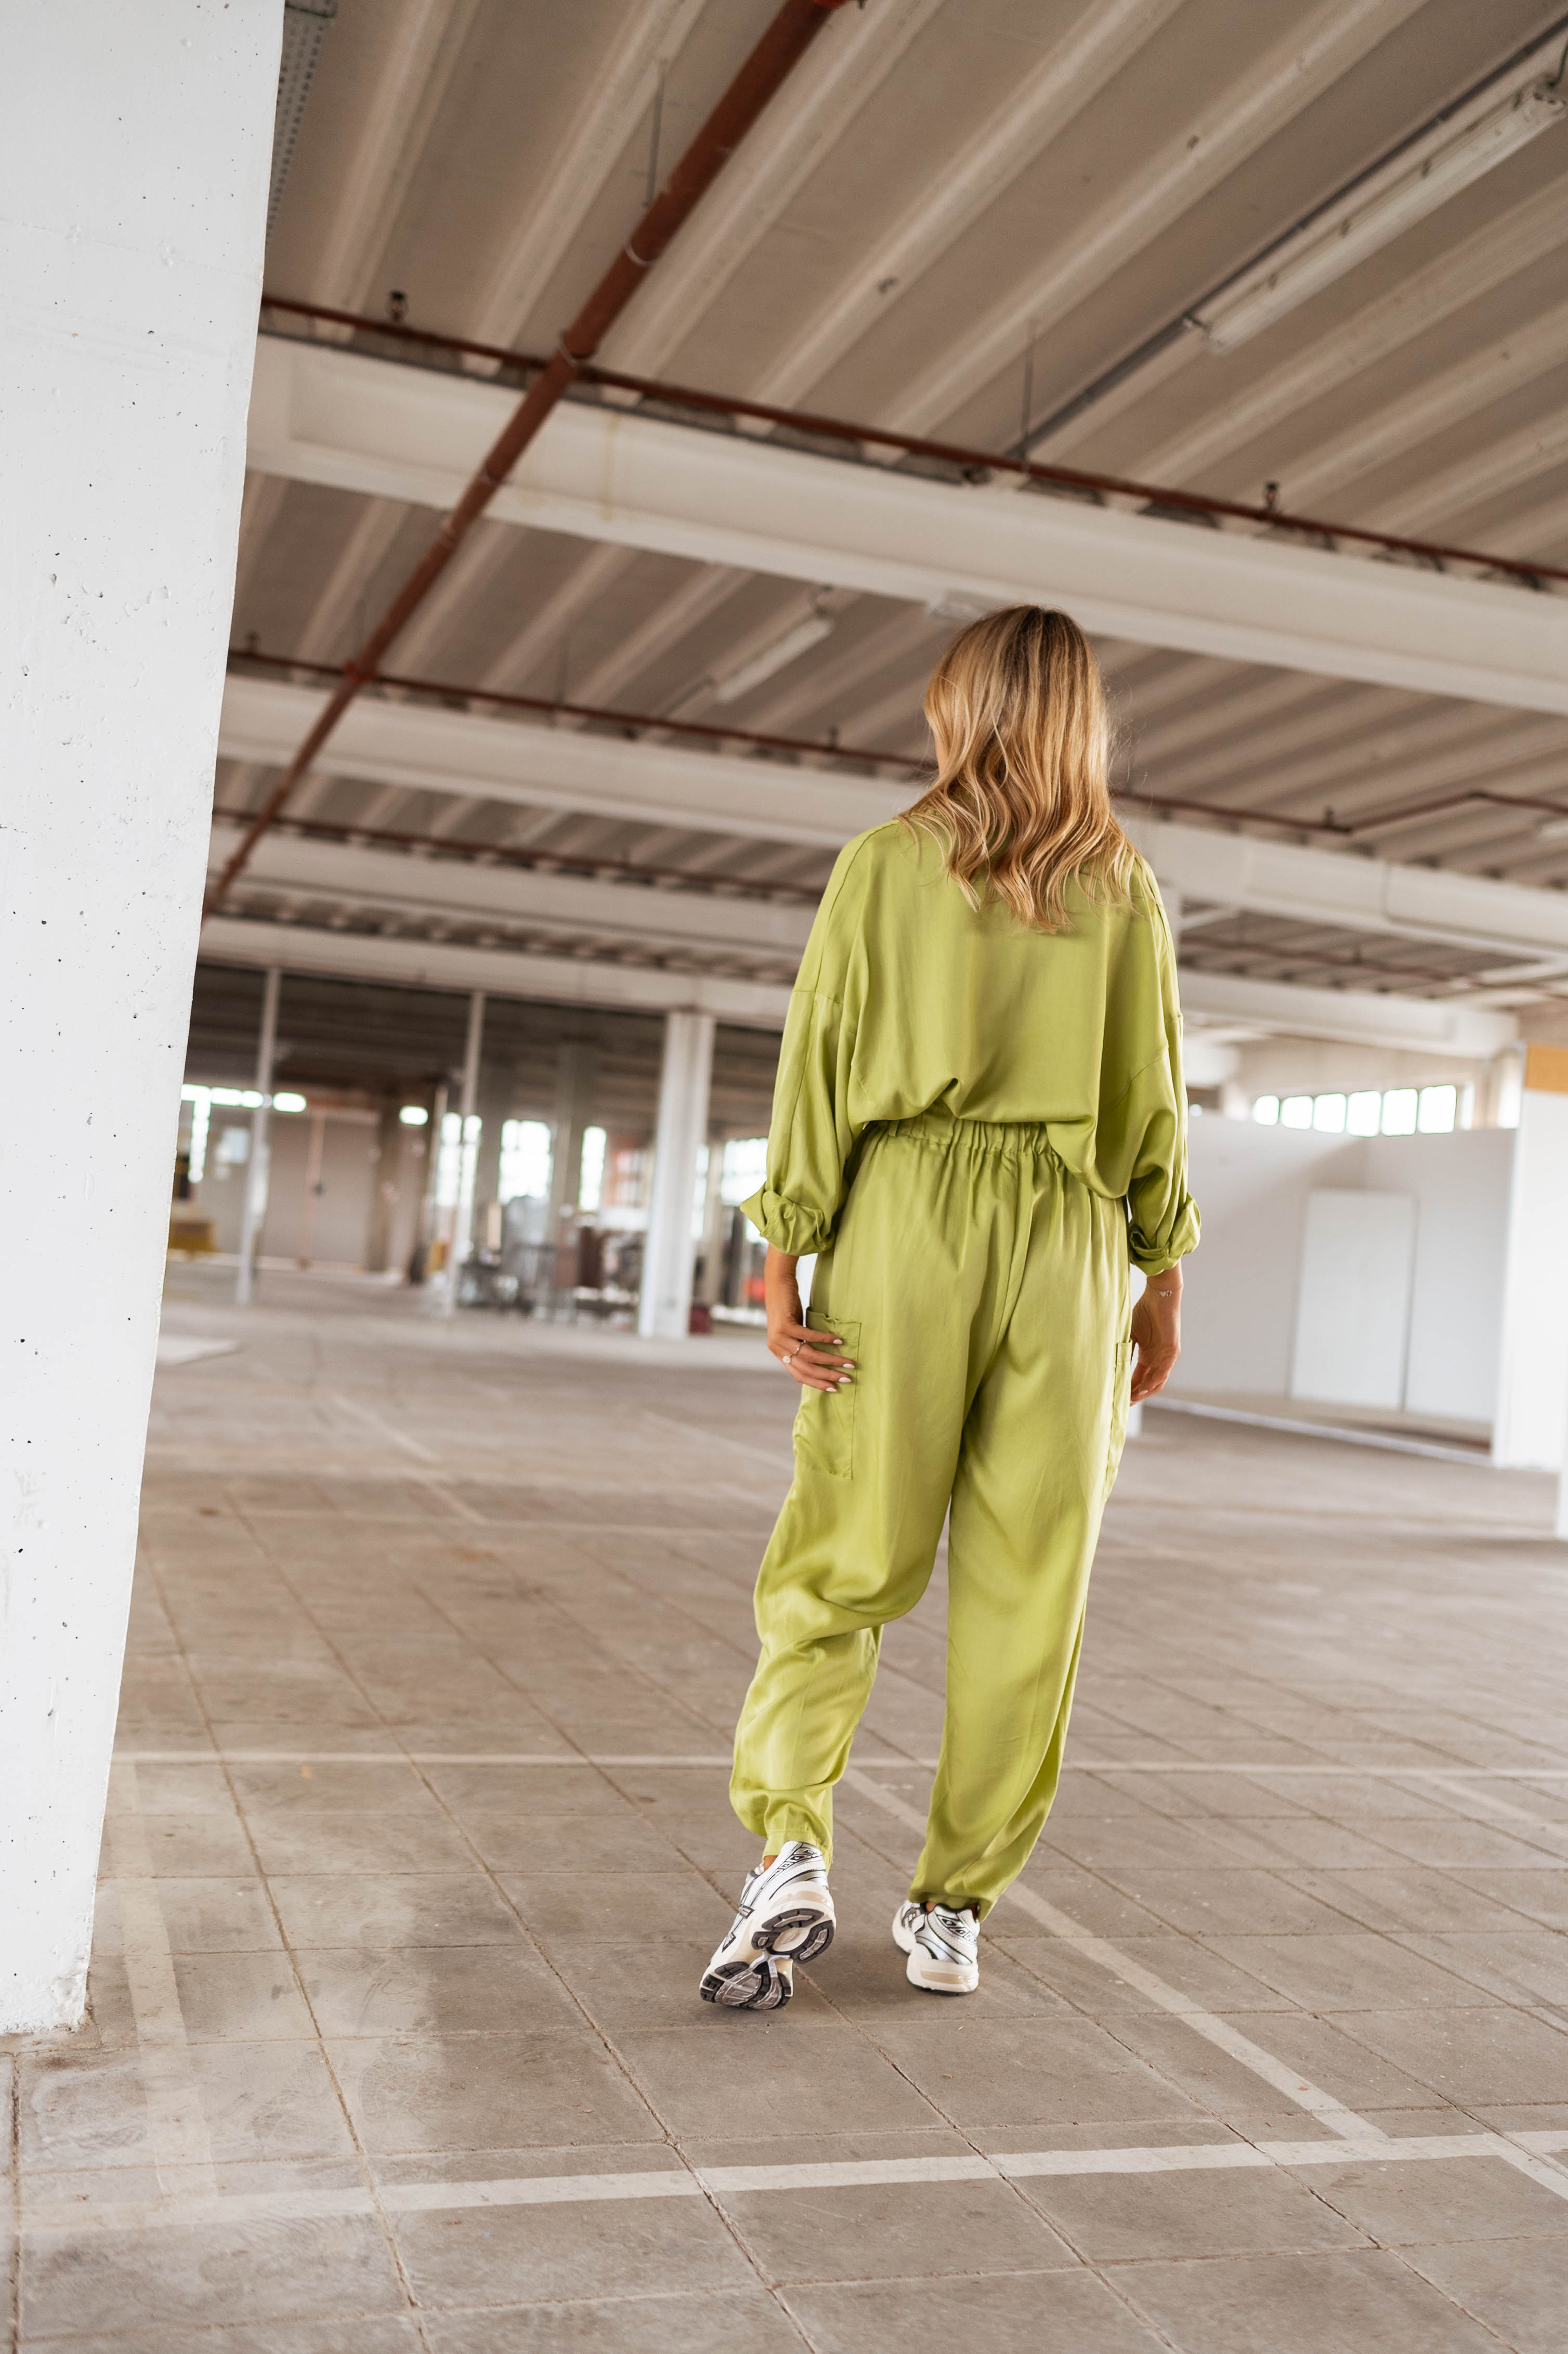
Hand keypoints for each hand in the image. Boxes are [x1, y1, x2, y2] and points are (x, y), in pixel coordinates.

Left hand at [764, 1248, 854, 1393]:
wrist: (777, 1283)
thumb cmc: (788, 1307)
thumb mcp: (793, 1330)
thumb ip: (802, 1345)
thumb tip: (820, 1360)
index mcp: (779, 1352)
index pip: (799, 1375)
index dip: (817, 1383)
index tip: (834, 1388)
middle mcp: (776, 1348)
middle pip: (805, 1369)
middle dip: (828, 1375)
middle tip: (847, 1378)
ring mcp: (779, 1337)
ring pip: (808, 1355)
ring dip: (831, 1359)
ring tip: (848, 1362)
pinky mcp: (784, 1324)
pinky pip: (808, 1336)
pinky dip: (825, 1339)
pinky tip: (839, 1340)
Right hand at [1129, 1272, 1180, 1402]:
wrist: (1159, 1296)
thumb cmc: (1144, 1311)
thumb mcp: (1129, 1334)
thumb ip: (1123, 1350)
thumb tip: (1109, 1365)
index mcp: (1147, 1354)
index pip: (1138, 1377)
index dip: (1129, 1388)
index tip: (1118, 1397)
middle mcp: (1157, 1358)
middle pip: (1147, 1383)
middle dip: (1136, 1394)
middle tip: (1123, 1403)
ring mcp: (1166, 1356)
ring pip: (1156, 1381)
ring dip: (1144, 1392)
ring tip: (1132, 1399)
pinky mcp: (1172, 1352)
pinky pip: (1163, 1372)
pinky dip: (1153, 1382)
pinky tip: (1143, 1388)